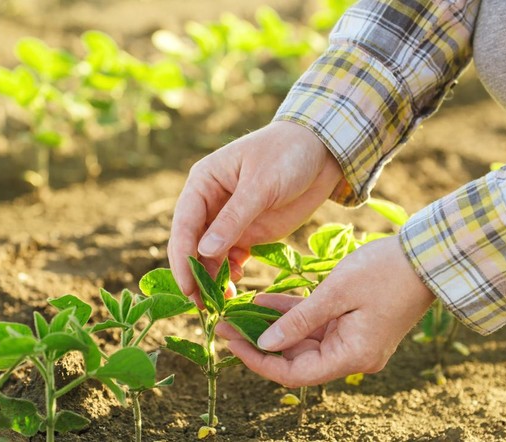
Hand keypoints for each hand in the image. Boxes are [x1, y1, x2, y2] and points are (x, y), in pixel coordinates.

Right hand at [168, 121, 341, 298]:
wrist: (323, 152)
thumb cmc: (287, 155)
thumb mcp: (261, 185)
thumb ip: (233, 219)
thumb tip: (203, 252)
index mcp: (203, 183)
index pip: (184, 225)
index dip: (182, 257)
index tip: (187, 286)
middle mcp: (209, 204)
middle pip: (192, 245)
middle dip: (195, 274)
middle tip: (201, 305)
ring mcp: (228, 221)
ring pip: (209, 256)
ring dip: (212, 279)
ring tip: (222, 302)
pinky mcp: (247, 233)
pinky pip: (230, 259)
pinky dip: (230, 275)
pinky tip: (237, 287)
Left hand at [216, 236, 435, 387]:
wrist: (428, 256)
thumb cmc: (385, 272)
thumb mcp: (336, 293)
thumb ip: (298, 320)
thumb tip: (264, 343)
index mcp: (352, 356)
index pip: (295, 374)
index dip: (259, 362)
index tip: (231, 343)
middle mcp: (352, 355)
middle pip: (296, 359)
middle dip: (260, 343)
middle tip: (225, 325)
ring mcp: (353, 339)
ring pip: (303, 340)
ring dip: (273, 328)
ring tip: (237, 314)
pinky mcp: (353, 323)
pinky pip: (315, 324)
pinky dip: (292, 315)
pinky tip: (263, 303)